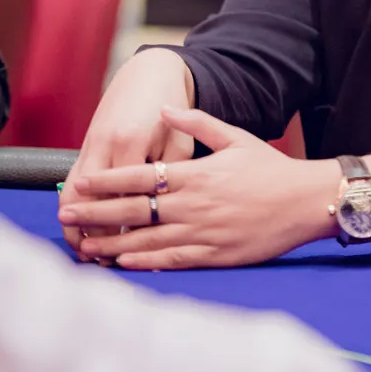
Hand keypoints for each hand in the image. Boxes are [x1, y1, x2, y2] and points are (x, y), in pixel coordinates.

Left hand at [58, 107, 337, 269]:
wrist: (304, 201)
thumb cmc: (270, 168)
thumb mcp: (235, 137)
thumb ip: (196, 123)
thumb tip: (165, 108)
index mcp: (196, 174)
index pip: (141, 177)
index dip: (107, 182)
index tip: (80, 184)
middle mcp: (194, 204)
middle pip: (135, 210)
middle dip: (97, 213)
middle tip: (66, 216)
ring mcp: (203, 231)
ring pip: (147, 239)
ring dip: (112, 243)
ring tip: (84, 246)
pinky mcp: (214, 254)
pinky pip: (172, 259)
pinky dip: (145, 262)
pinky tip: (123, 263)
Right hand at [59, 50, 194, 254]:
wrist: (149, 72)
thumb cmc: (172, 108)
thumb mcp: (180, 140)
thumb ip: (171, 175)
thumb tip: (162, 212)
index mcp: (132, 143)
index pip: (123, 198)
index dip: (126, 228)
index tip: (133, 253)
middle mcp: (105, 146)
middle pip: (89, 201)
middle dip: (94, 233)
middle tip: (102, 261)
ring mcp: (91, 145)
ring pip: (73, 193)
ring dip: (78, 223)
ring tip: (88, 251)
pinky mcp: (85, 145)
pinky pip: (73, 183)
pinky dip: (77, 207)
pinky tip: (86, 226)